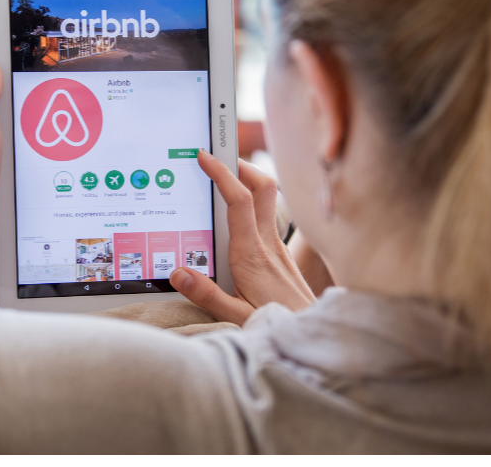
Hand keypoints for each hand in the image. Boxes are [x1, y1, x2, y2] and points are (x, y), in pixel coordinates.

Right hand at [170, 150, 314, 324]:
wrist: (312, 334)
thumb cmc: (277, 325)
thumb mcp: (236, 316)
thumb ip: (206, 295)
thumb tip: (178, 273)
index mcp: (252, 254)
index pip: (239, 200)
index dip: (222, 173)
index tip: (205, 156)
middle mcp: (267, 244)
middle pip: (261, 187)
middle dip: (239, 165)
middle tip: (215, 158)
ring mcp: (276, 246)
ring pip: (266, 198)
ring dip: (245, 181)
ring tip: (221, 178)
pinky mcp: (279, 254)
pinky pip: (265, 217)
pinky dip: (249, 205)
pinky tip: (233, 217)